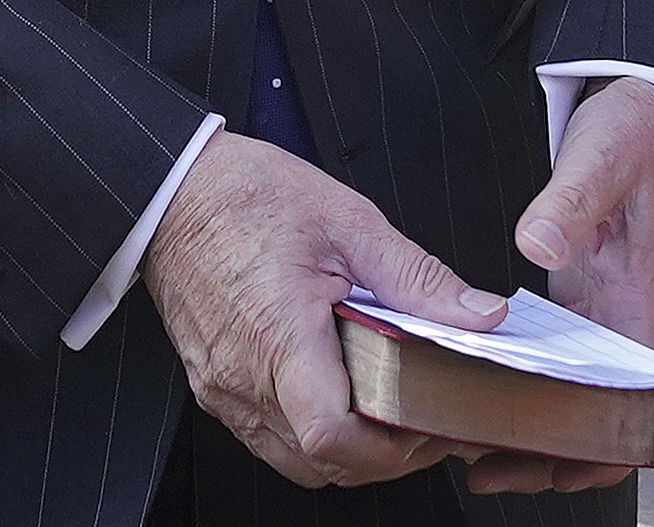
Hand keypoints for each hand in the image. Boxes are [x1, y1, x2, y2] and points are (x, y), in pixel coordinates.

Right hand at [140, 130, 503, 489]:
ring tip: (386, 408)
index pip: (334, 437)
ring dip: (347, 451)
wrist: (172, 189)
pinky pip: (268, 436)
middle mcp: (243, 378)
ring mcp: (222, 389)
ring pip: (295, 460)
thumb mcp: (348, 222)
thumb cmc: (247, 195)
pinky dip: (310, 432)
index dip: (391, 448)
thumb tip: (481, 317)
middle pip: (322, 464)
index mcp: (279, 335)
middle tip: (424, 420)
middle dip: (383, 457)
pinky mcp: (213, 386)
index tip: (428, 423)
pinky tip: (338, 392)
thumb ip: (418, 279)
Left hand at [461, 78, 653, 496]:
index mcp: (646, 299)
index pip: (636, 405)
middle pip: (598, 413)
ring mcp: (608, 309)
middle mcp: (630, 316)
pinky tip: (481, 381)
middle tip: (480, 464)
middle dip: (547, 451)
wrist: (653, 104)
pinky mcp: (585, 295)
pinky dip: (526, 380)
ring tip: (468, 439)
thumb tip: (537, 246)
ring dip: (531, 422)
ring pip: (575, 391)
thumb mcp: (602, 156)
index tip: (549, 471)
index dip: (599, 448)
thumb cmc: (637, 131)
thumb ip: (571, 201)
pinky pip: (560, 358)